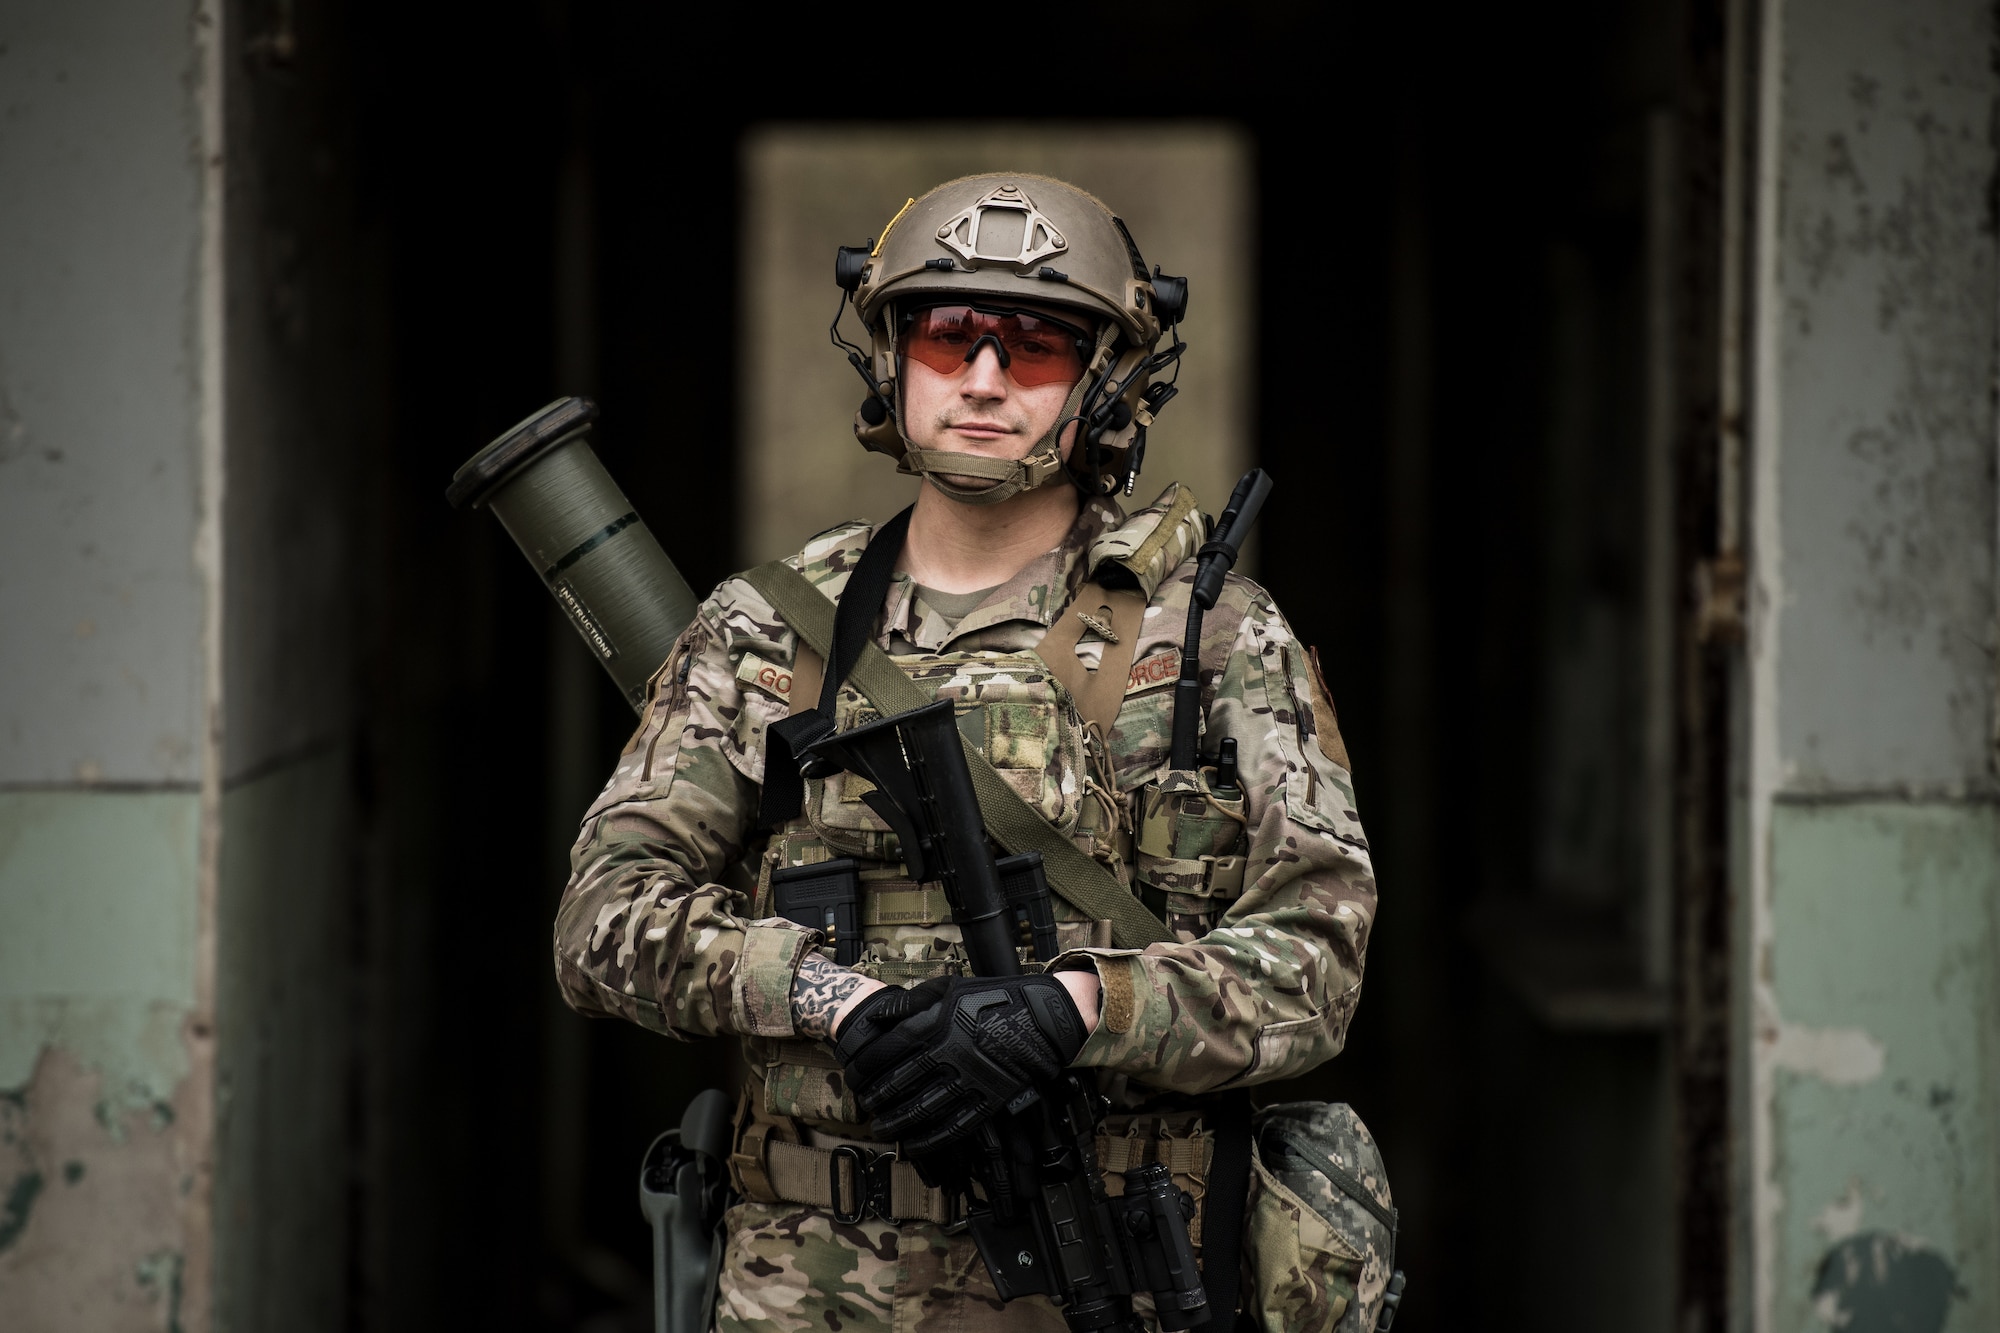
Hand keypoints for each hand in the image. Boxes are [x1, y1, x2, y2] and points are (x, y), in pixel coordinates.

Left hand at [833, 973, 1088, 1155]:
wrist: (1044, 1017)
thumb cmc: (994, 999)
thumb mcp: (949, 988)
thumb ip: (910, 1002)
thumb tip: (876, 1017)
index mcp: (937, 1023)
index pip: (888, 1049)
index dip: (865, 1065)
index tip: (855, 1072)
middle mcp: (949, 1053)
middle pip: (899, 1083)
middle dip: (875, 1098)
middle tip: (864, 1104)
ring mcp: (969, 1079)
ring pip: (922, 1109)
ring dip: (895, 1123)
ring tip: (881, 1128)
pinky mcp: (989, 1100)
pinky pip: (954, 1126)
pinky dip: (930, 1139)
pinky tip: (914, 1144)